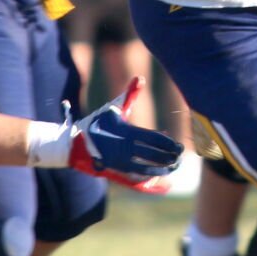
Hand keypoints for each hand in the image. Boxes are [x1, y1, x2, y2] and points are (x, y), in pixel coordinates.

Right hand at [63, 75, 183, 191]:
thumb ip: (129, 95)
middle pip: (153, 155)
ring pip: (147, 168)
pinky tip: (160, 175)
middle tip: (180, 157)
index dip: (168, 144)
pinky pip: (138, 176)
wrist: (76, 142)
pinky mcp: (117, 169)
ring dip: (162, 169)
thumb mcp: (114, 108)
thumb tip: (140, 78)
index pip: (154, 139)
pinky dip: (150, 177)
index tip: (178, 146)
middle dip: (169, 157)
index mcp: (126, 132)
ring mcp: (121, 160)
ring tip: (174, 167)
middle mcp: (125, 147)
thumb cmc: (97, 122)